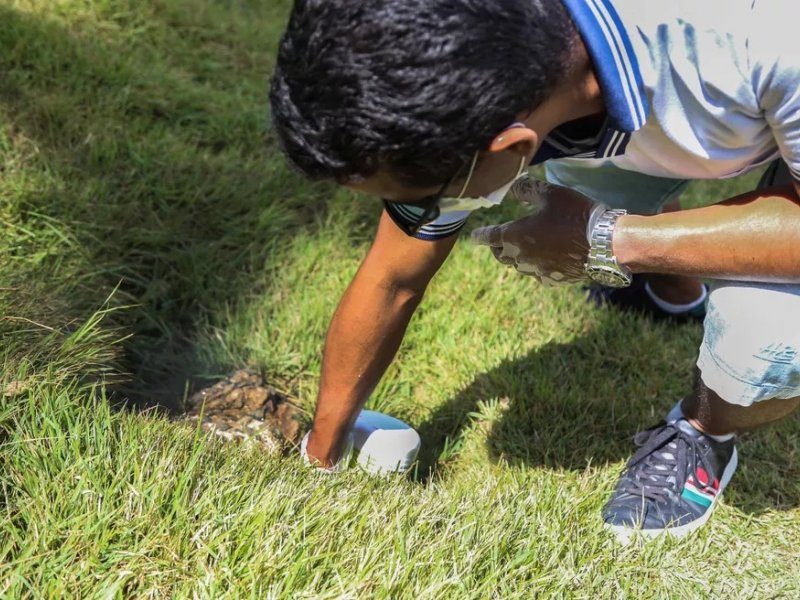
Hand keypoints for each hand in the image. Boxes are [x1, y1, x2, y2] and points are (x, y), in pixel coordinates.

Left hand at [471, 176, 606, 284]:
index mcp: (514, 236)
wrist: (604, 245)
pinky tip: (543, 261)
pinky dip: (535, 267)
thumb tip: (512, 185)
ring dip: (515, 257)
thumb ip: (527, 189)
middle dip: (496, 247)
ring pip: (518, 266)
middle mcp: (521, 257)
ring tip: (521, 249)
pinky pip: (537, 274)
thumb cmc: (575, 215)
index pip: (489, 237)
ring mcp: (537, 271)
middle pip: (500, 255)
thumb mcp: (551, 194)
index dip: (480, 236)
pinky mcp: (552, 280)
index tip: (474, 237)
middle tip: (497, 241)